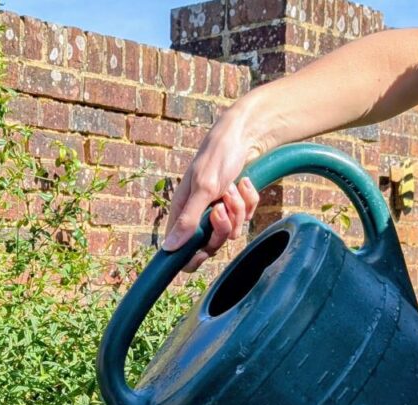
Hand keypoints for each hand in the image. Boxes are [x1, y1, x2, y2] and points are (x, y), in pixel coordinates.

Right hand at [162, 104, 267, 272]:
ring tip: (232, 187)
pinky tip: (244, 182)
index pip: (180, 252)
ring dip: (237, 208)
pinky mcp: (236, 206)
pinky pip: (246, 217)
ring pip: (232, 232)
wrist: (244, 135)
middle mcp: (198, 215)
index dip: (193, 257)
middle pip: (211, 245)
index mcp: (182, 213)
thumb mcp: (203, 188)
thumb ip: (188, 219)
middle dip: (222, 226)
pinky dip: (248, 200)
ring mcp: (218, 212)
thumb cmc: (218, 156)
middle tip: (222, 206)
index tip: (205, 250)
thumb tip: (169, 247)